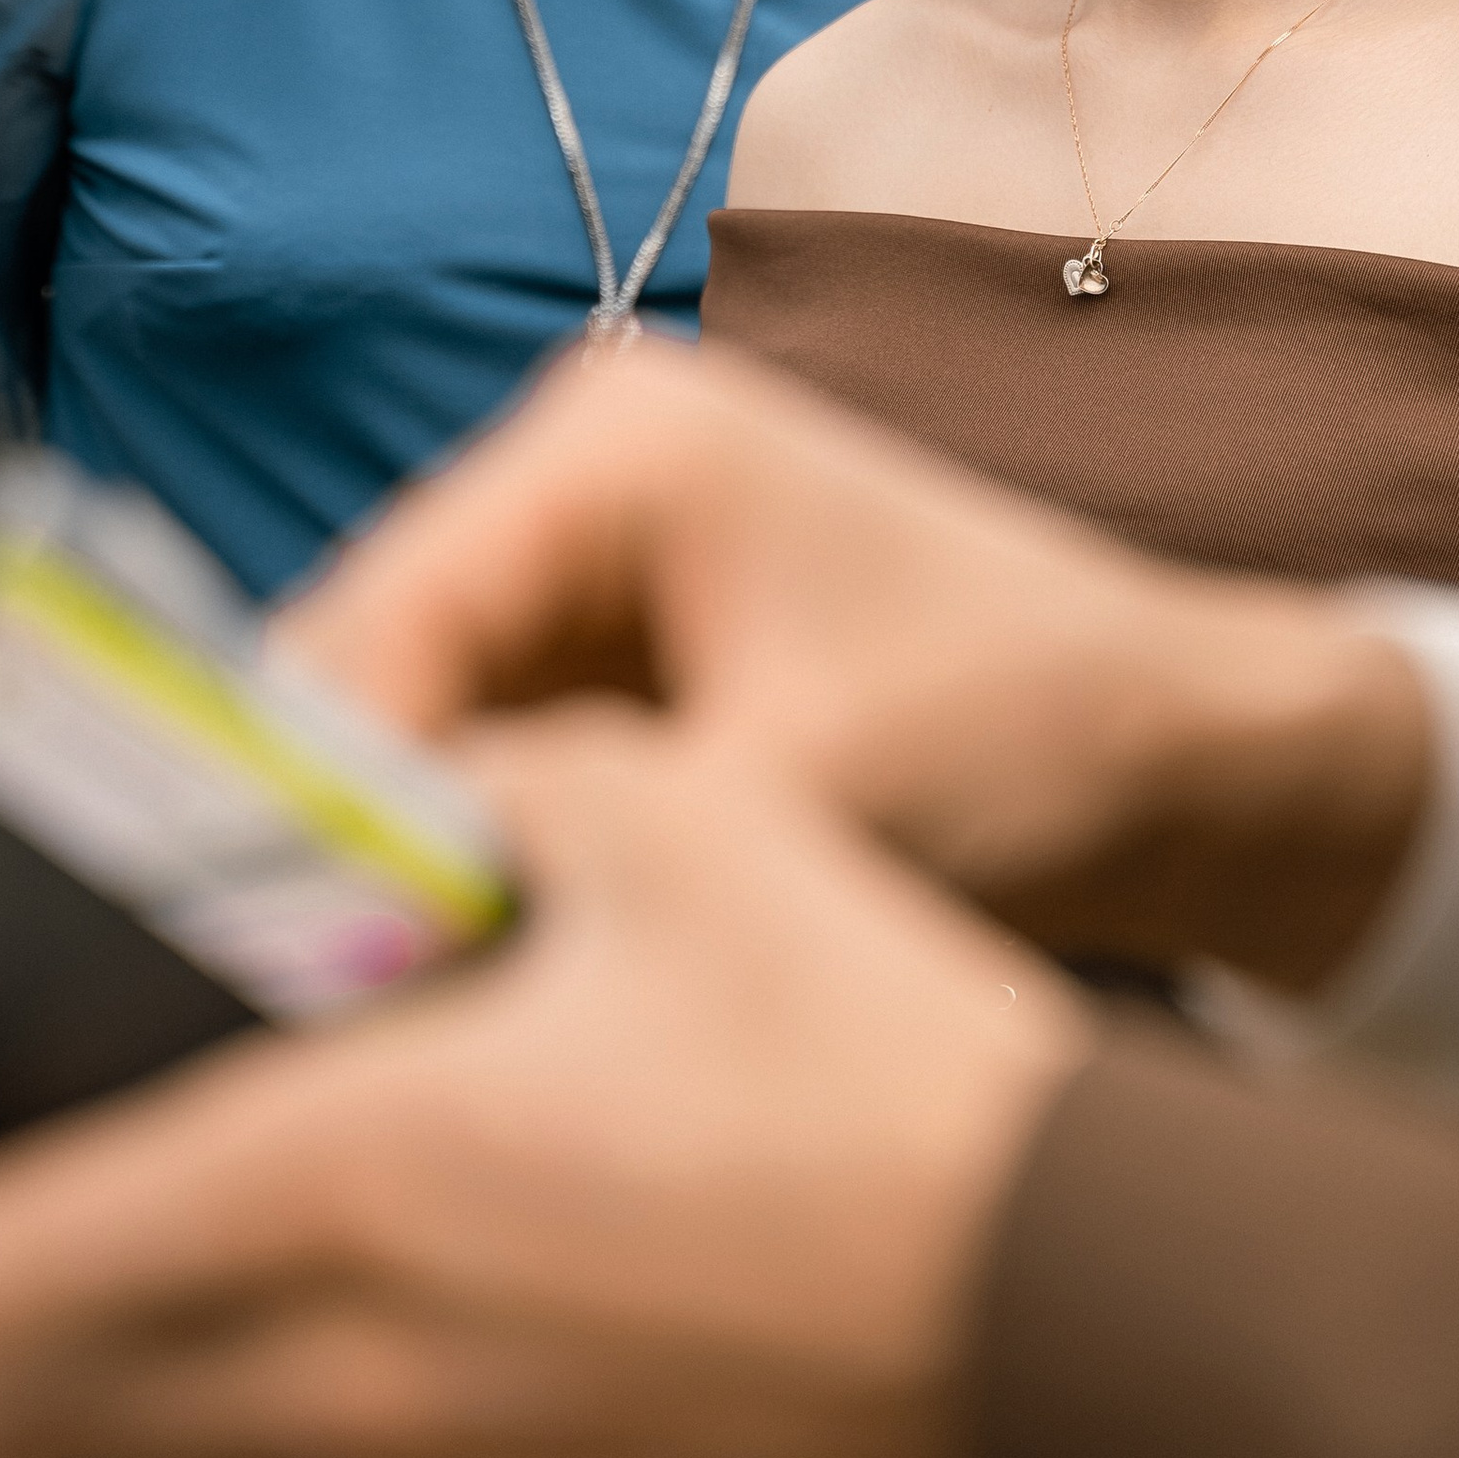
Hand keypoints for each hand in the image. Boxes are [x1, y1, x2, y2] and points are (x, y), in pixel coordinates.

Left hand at [0, 719, 1087, 1457]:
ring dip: (115, 1436)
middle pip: (40, 1431)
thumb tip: (406, 802)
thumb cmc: (880, 1051)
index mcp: (348, 1176)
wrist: (1077, 1304)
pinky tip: (357, 1410)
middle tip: (17, 1237)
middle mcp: (353, 1376)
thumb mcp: (688, 817)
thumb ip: (493, 786)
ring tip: (171, 1319)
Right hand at [279, 332, 1429, 991]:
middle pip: (372, 675)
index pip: (376, 620)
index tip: (267, 965)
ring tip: (371, 1015)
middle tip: (303, 1018)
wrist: (1191, 763)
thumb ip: (564, 850)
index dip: (305, 798)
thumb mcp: (790, 799)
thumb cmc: (1034, 734)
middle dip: (341, 839)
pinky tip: (454, 981)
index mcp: (611, 439)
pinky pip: (485, 769)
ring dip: (397, 864)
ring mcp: (594, 567)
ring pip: (414, 737)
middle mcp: (577, 472)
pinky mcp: (618, 662)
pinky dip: (471, 868)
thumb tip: (350, 941)